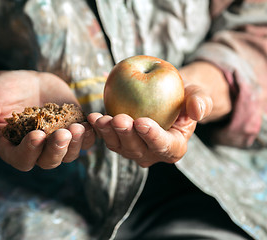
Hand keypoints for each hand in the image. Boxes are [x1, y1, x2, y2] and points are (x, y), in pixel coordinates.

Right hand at [0, 70, 95, 170]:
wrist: (28, 82)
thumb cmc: (4, 90)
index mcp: (15, 148)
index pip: (22, 159)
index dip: (30, 151)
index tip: (37, 135)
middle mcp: (38, 151)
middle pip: (49, 161)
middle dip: (57, 149)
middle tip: (63, 133)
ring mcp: (58, 142)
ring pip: (69, 153)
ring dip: (75, 144)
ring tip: (78, 127)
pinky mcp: (74, 130)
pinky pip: (85, 138)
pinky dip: (90, 134)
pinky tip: (93, 122)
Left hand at [88, 61, 228, 166]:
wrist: (164, 96)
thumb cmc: (183, 96)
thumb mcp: (197, 94)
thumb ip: (201, 101)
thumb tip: (197, 111)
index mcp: (174, 148)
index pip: (164, 146)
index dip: (152, 137)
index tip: (142, 122)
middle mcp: (152, 154)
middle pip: (138, 150)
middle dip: (127, 136)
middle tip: (119, 119)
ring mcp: (133, 150)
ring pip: (119, 146)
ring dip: (109, 134)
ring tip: (101, 119)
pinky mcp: (119, 141)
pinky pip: (108, 137)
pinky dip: (100, 128)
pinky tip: (93, 117)